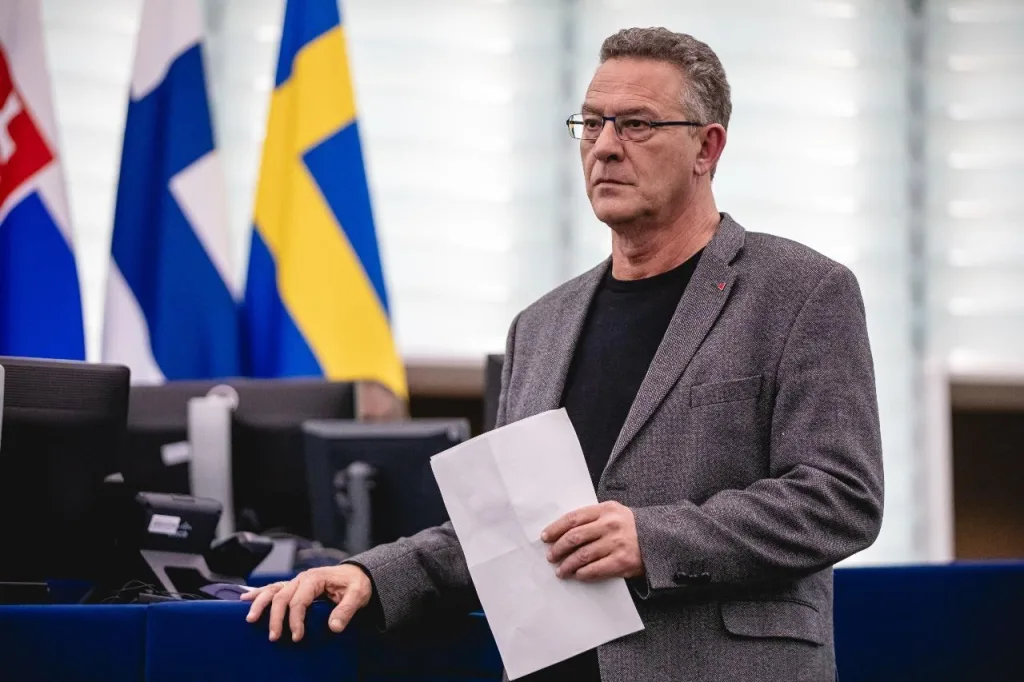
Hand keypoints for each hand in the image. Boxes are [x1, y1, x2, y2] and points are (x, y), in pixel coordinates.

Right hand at [240, 564, 371, 641]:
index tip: (297, 637)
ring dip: (260, 604)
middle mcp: (302, 578)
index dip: (295, 620)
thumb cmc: (356, 584)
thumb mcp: (357, 594)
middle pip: (282, 597)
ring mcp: (296, 581)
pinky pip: (273, 588)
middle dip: (276, 618)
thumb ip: (346, 609)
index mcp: (315, 578)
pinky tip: (245, 599)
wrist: (356, 574)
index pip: (299, 600)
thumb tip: (334, 627)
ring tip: (250, 619)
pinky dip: (259, 593)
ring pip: (273, 590)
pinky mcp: (293, 586)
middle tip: (274, 637)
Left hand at [542, 501, 643, 581]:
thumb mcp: (614, 513)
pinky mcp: (622, 561)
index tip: (545, 537)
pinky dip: (583, 573)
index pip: (573, 518)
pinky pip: (595, 569)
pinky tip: (577, 575)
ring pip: (582, 555)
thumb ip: (593, 518)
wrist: (661, 540)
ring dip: (568, 564)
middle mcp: (610, 525)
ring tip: (561, 570)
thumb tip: (563, 532)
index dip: (556, 528)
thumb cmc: (631, 527)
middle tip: (551, 556)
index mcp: (605, 510)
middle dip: (559, 548)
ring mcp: (616, 543)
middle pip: (575, 537)